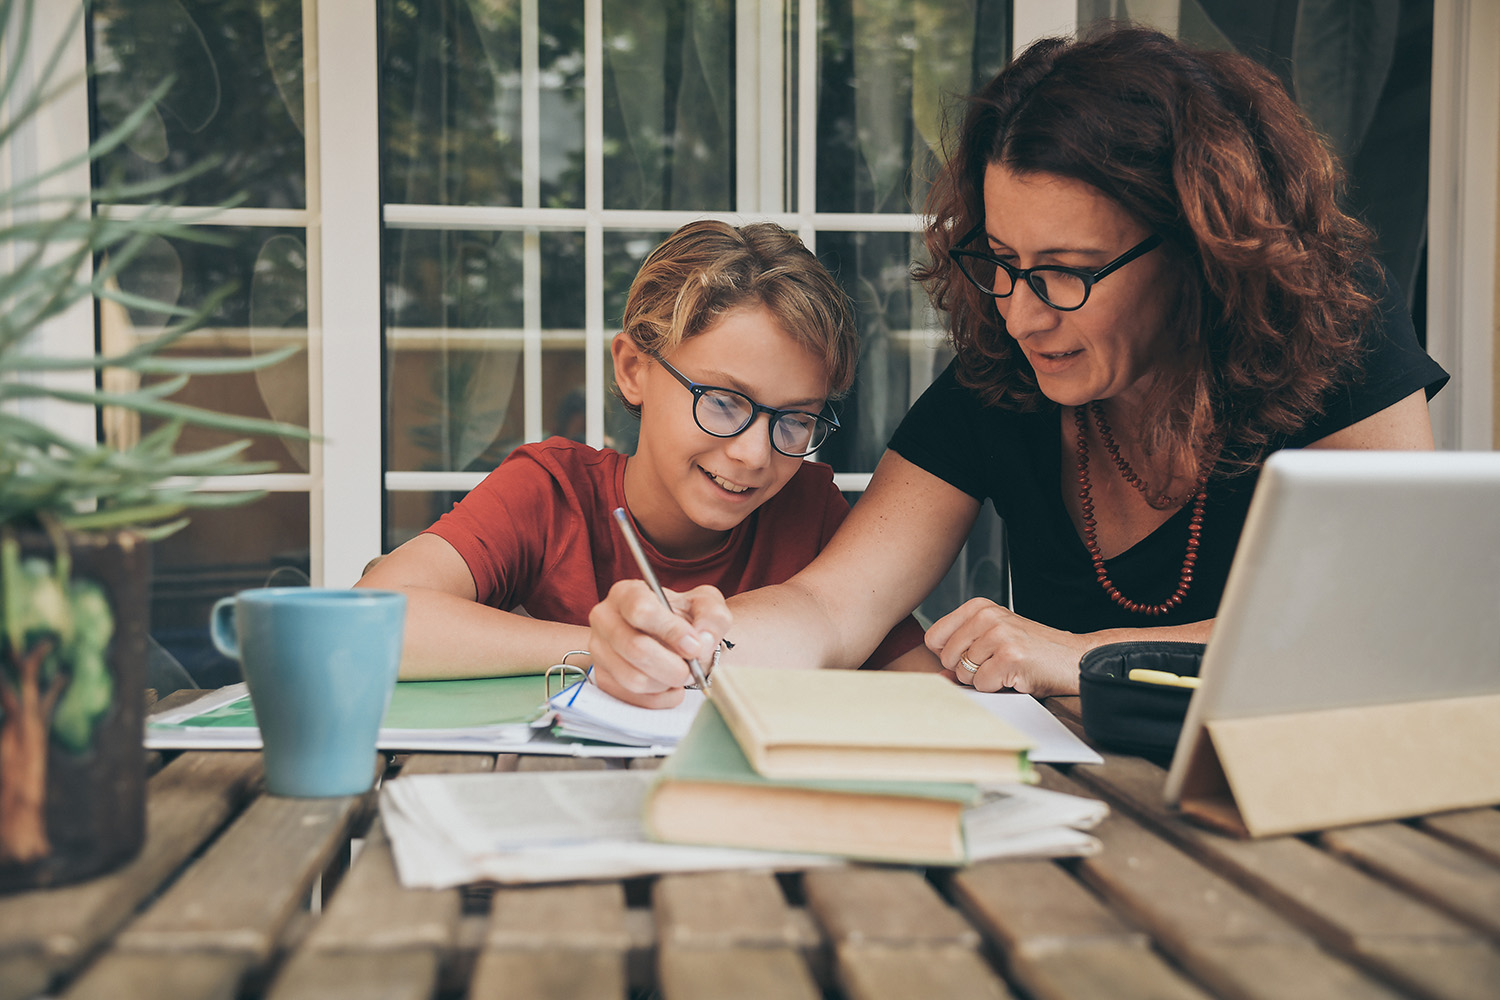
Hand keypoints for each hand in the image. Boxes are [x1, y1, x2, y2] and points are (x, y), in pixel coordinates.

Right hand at [587, 580, 730, 707]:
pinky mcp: (603, 678)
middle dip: (673, 666)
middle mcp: (605, 619)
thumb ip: (712, 618)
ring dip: (667, 683)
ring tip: (681, 674)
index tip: (694, 646)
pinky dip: (660, 698)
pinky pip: (633, 698)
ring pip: (634, 679)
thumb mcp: (706, 605)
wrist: (675, 637)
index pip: (640, 610)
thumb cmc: (686, 617)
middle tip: (692, 669)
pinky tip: (670, 686)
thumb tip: (701, 642)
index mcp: (626, 593)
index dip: (671, 631)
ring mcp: (599, 650)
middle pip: (636, 649)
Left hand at [925, 598, 1090, 696]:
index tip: (972, 655)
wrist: (1074, 658)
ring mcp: (999, 635)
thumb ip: (963, 652)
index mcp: (978, 607)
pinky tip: (1016, 676)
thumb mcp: (994, 641)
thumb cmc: (1034, 651)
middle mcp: (986, 616)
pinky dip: (997, 687)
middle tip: (995, 664)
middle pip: (946, 658)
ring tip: (1007, 668)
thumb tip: (938, 676)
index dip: (948, 655)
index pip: (934, 637)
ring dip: (984, 680)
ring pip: (963, 673)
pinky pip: (982, 684)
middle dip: (967, 670)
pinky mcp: (1009, 656)